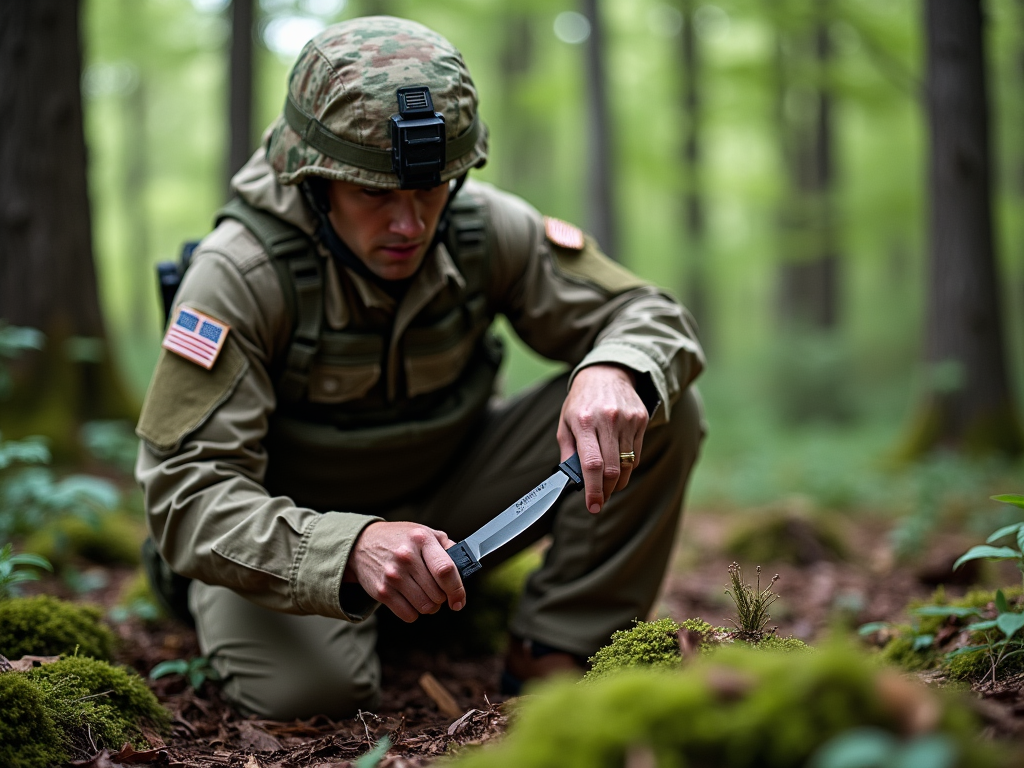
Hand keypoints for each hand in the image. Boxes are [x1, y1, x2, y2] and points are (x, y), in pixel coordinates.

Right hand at [343, 521, 465, 621]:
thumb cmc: (401, 539)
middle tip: (437, 590)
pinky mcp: (381, 591)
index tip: (459, 601)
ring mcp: (392, 575)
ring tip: (425, 594)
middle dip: (442, 597)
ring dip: (430, 606)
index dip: (457, 590)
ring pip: (425, 607)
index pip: (445, 570)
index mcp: (421, 539)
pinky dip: (414, 612)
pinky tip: (410, 599)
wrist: (363, 543)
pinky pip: (409, 615)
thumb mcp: (425, 533)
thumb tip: (466, 567)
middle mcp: (406, 557)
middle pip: (437, 594)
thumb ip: (448, 548)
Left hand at [557, 364, 648, 514]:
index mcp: (583, 421)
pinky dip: (627, 466)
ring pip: (627, 465)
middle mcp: (607, 420)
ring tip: (608, 486)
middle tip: (600, 499)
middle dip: (606, 491)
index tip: (593, 506)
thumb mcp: (565, 422)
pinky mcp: (641, 420)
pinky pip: (637, 453)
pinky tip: (618, 466)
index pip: (591, 464)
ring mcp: (627, 419)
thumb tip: (573, 480)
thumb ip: (568, 452)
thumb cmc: (581, 401)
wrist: (606, 373)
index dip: (594, 489)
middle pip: (612, 469)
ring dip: (618, 482)